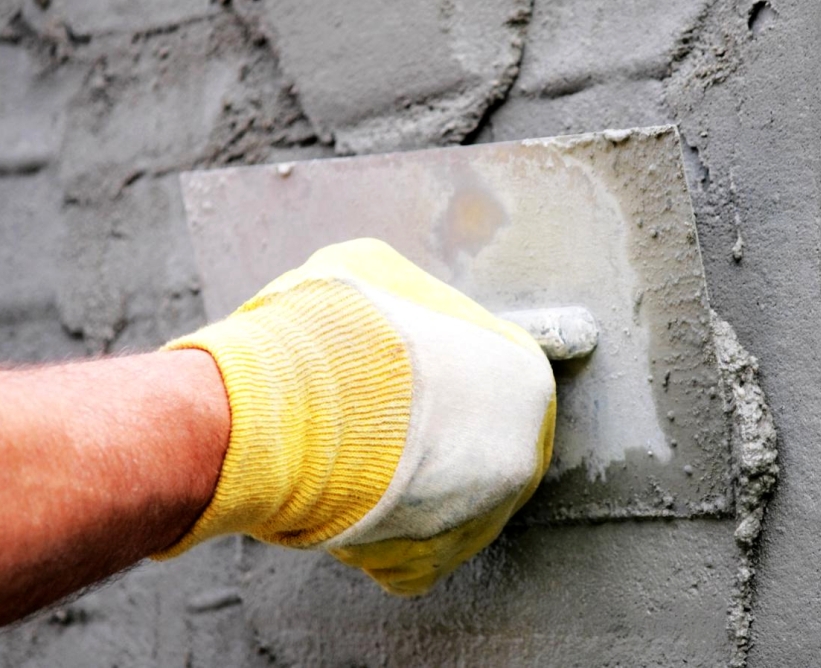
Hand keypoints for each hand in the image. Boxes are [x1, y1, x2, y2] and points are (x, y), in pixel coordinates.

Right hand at [155, 239, 555, 594]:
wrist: (285, 404)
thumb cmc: (333, 332)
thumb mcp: (374, 271)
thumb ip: (409, 298)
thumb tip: (397, 307)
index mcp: (523, 378)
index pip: (499, 377)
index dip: (446, 373)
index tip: (411, 377)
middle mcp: (520, 453)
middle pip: (477, 446)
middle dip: (429, 434)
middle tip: (377, 420)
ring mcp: (481, 515)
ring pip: (443, 501)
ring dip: (402, 485)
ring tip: (350, 456)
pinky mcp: (431, 561)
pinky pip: (409, 549)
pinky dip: (376, 533)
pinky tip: (345, 500)